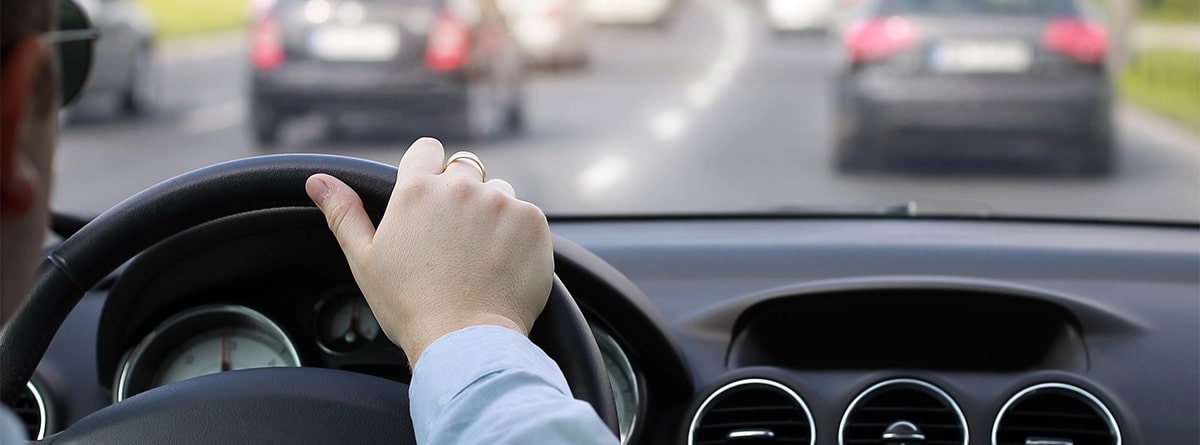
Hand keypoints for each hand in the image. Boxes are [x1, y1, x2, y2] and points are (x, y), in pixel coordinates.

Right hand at [305, 137, 553, 366]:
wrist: (465, 341)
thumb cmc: (410, 306)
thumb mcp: (365, 260)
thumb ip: (344, 213)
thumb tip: (317, 179)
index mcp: (416, 190)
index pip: (426, 150)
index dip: (428, 172)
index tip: (429, 201)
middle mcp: (461, 187)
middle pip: (465, 171)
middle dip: (460, 196)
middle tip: (454, 240)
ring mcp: (501, 202)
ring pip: (498, 192)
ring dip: (492, 213)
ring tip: (479, 256)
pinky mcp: (532, 222)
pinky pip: (525, 216)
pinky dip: (517, 235)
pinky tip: (503, 264)